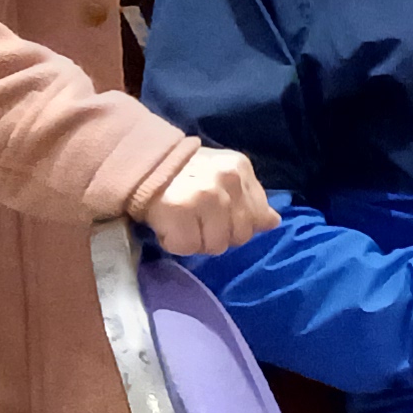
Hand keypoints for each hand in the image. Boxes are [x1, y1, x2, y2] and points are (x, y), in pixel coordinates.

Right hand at [133, 146, 274, 255]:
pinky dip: (175, 243)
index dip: (237, 224)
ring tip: (183, 223)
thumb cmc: (183, 174)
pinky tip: (168, 226)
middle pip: (239, 236)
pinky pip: (188, 248)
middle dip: (218, 235)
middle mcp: (226, 180)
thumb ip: (249, 198)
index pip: (258, 217)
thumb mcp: (223, 176)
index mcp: (240, 169)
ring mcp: (204, 196)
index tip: (216, 215)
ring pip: (215, 246)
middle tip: (196, 221)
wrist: (138, 165)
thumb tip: (273, 222)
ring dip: (197, 241)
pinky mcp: (180, 211)